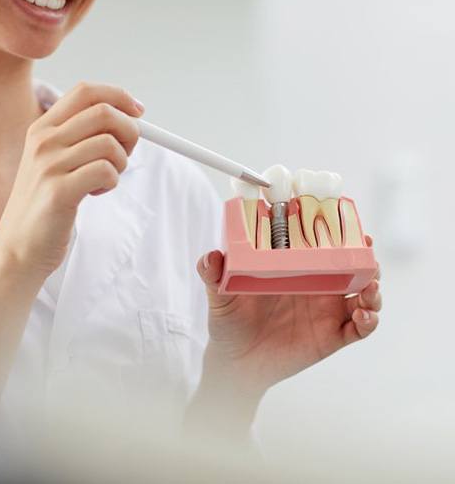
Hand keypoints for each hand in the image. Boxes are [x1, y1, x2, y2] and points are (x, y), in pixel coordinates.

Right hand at [0, 83, 143, 276]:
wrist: (19, 247)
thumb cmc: (45, 205)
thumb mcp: (55, 162)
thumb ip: (82, 139)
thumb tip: (128, 120)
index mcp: (42, 128)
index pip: (86, 91)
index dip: (119, 96)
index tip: (138, 111)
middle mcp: (43, 140)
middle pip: (104, 113)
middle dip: (129, 132)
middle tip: (124, 155)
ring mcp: (49, 165)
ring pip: (110, 144)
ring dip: (120, 163)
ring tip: (104, 180)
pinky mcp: (59, 191)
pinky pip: (106, 171)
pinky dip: (112, 182)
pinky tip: (95, 193)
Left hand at [197, 237, 381, 396]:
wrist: (236, 362)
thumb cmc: (229, 322)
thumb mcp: (220, 295)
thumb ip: (214, 275)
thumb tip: (210, 256)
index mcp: (295, 269)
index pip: (323, 245)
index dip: (340, 233)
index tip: (349, 222)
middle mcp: (316, 286)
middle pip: (352, 266)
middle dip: (366, 257)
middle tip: (367, 251)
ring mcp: (327, 311)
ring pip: (364, 293)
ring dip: (374, 287)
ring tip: (369, 287)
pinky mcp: (332, 336)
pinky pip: (360, 327)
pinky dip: (369, 319)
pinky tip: (363, 315)